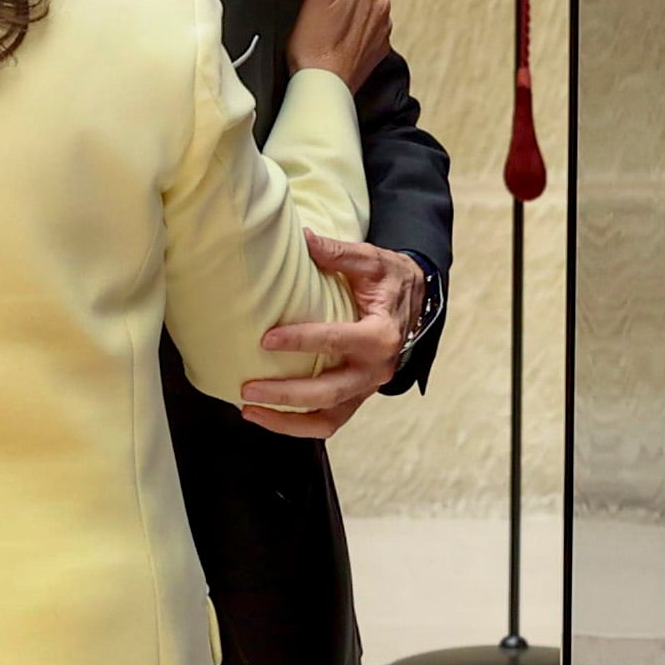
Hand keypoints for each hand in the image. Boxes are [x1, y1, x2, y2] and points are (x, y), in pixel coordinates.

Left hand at [239, 232, 425, 437]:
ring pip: (329, 417)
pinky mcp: (359, 396)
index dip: (300, 342)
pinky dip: (300, 425)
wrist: (416, 302)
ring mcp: (368, 388)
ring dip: (288, 420)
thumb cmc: (389, 279)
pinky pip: (330, 421)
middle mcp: (377, 369)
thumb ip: (339, 252)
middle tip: (248, 388)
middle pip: (329, 392)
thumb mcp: (371, 260)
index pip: (336, 340)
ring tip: (250, 411)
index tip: (266, 339)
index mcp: (381, 334)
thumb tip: (305, 238)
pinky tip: (270, 418)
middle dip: (286, 394)